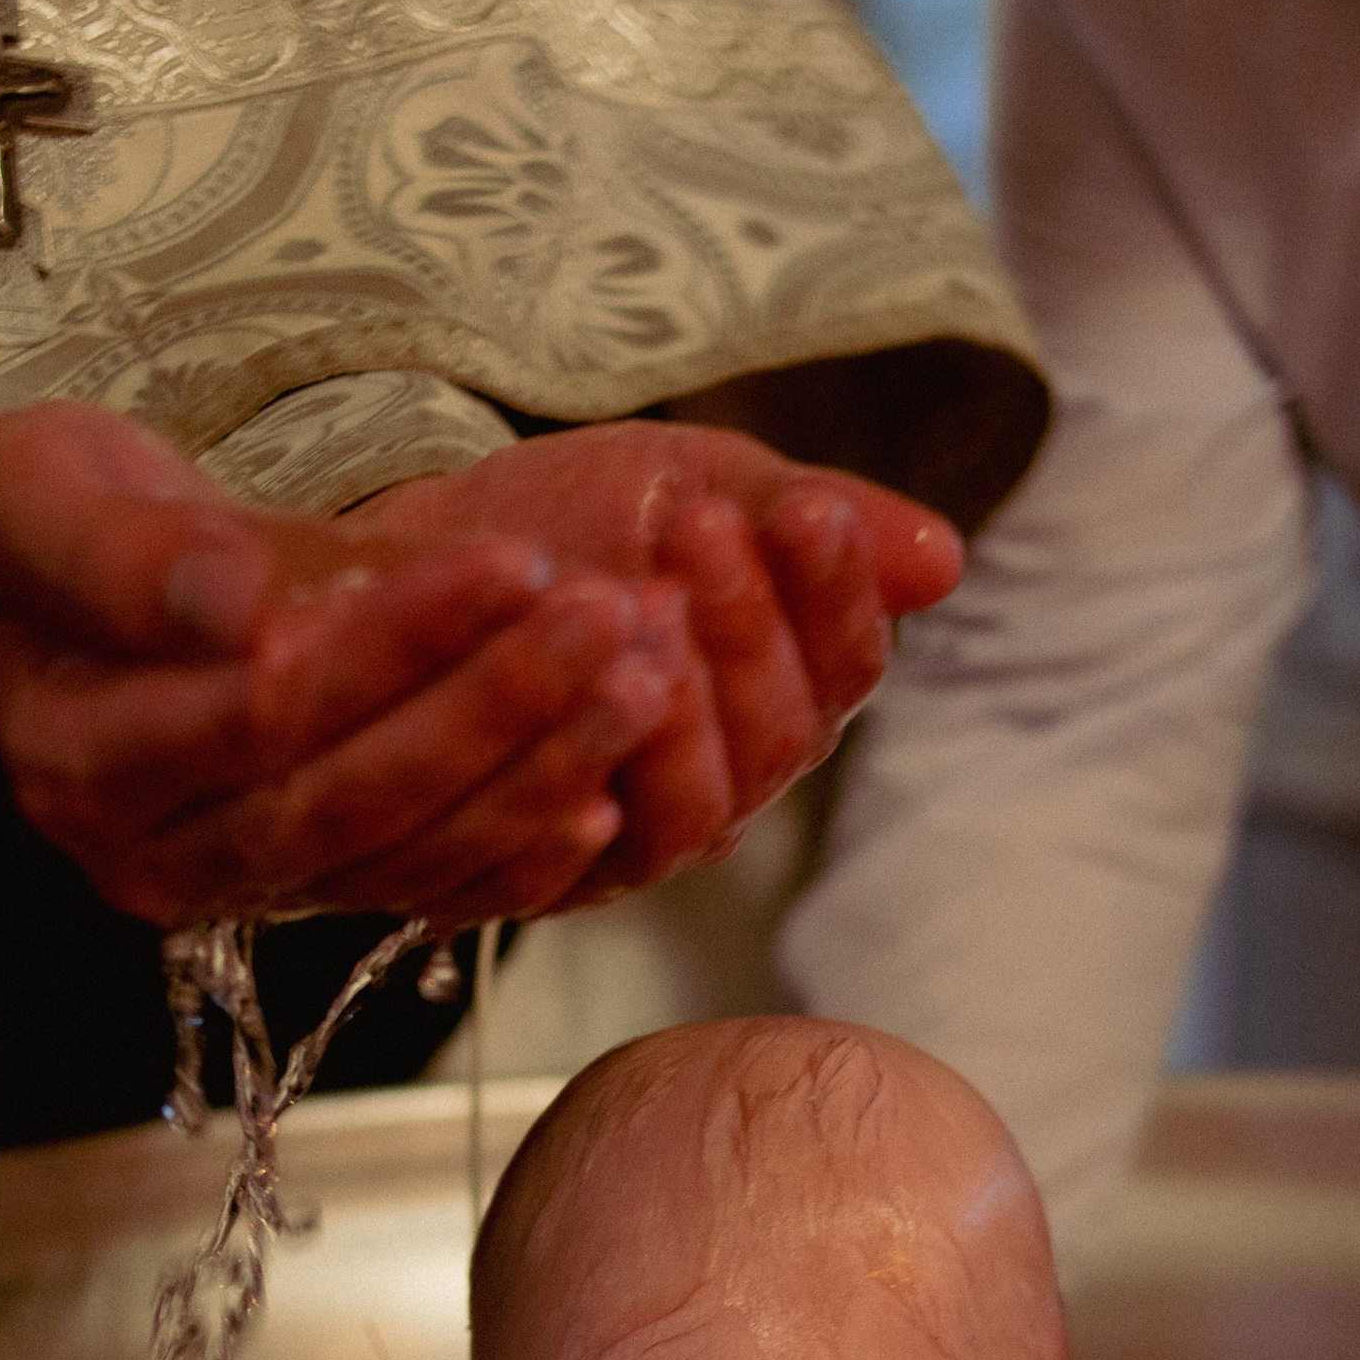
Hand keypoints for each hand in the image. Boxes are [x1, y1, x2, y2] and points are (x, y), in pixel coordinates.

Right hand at [0, 401, 688, 926]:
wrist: (51, 583)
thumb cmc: (44, 522)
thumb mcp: (46, 497)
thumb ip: (127, 557)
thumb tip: (230, 605)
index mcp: (83, 766)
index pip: (264, 715)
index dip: (394, 646)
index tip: (508, 563)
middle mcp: (158, 859)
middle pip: (355, 799)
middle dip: (499, 709)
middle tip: (616, 623)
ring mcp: (243, 888)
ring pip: (409, 851)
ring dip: (538, 770)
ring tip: (643, 674)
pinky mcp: (315, 890)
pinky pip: (431, 892)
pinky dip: (523, 852)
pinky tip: (611, 793)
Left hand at [343, 421, 965, 900]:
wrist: (415, 569)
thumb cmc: (567, 525)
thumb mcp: (690, 483)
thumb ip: (803, 518)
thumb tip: (945, 562)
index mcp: (785, 692)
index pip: (849, 667)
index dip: (837, 595)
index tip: (804, 510)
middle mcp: (732, 779)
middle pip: (786, 740)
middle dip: (749, 629)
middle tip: (698, 529)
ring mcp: (645, 836)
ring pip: (705, 809)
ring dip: (677, 705)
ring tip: (633, 601)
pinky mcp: (554, 876)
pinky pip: (595, 854)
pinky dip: (592, 774)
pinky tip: (573, 692)